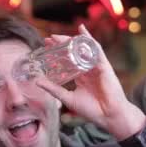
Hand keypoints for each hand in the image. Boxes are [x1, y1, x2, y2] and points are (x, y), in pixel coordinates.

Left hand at [37, 24, 145, 139]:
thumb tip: (37, 81)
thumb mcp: (67, 98)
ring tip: (56, 37)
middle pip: (73, 52)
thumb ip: (53, 89)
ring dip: (69, 41)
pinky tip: (82, 30)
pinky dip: (89, 39)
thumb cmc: (92, 109)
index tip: (45, 47)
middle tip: (47, 40)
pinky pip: (96, 49)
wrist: (108, 116)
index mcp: (81, 76)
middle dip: (60, 44)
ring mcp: (96, 66)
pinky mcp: (104, 65)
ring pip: (82, 48)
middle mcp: (88, 69)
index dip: (57, 53)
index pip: (67, 60)